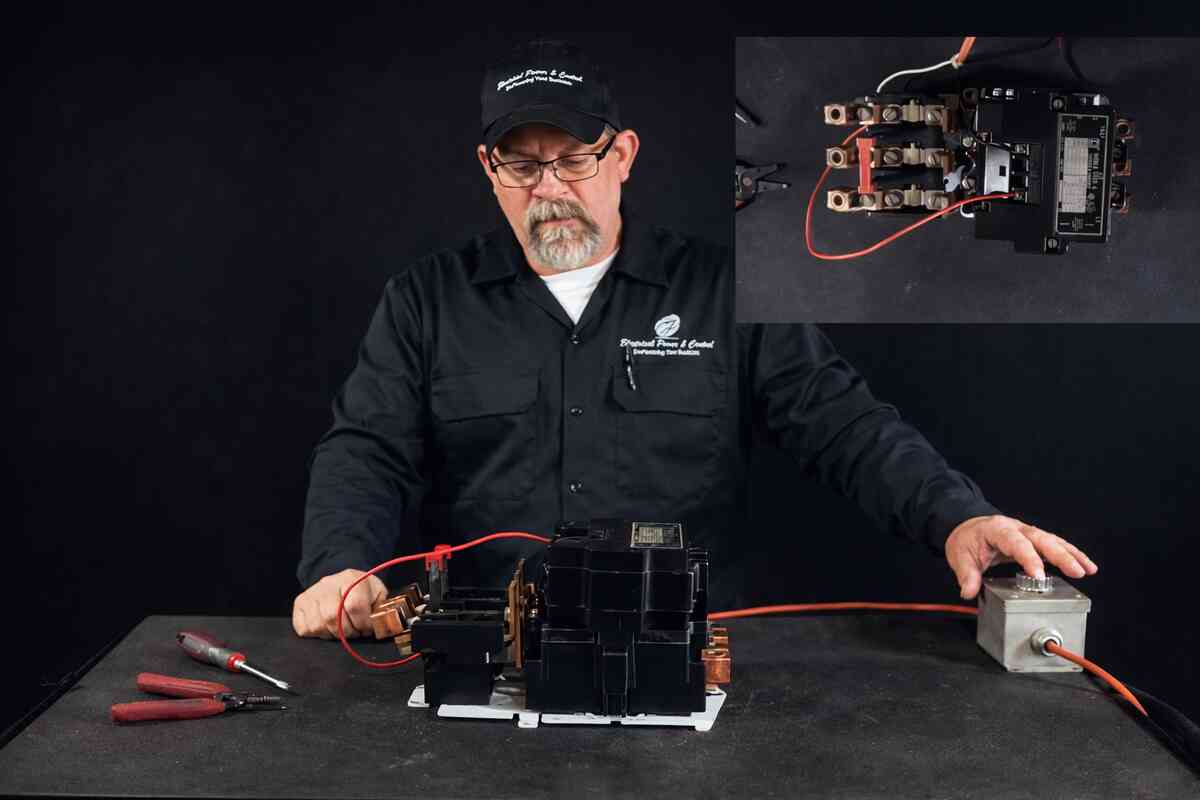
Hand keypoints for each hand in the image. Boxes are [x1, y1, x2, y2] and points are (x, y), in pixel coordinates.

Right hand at [292, 569, 387, 638]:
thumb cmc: (362, 591)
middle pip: (333, 617)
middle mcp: (328, 584)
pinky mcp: (299, 603)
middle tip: (355, 632)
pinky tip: (328, 628)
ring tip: (342, 630)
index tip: (367, 629)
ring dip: (333, 635)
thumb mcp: (377, 594)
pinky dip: (318, 634)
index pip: (354, 605)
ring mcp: (311, 593)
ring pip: (318, 625)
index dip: (362, 623)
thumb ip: (381, 608)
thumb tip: (384, 626)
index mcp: (351, 578)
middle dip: (348, 632)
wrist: (342, 581)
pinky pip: (304, 628)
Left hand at [945, 515, 1097, 599]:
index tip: (1039, 576)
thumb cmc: (967, 539)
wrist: (969, 527)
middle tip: (1076, 571)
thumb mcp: (960, 556)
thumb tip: (969, 591)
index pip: (1016, 543)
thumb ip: (966, 574)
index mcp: (998, 529)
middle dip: (1060, 556)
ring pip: (1053, 541)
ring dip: (1071, 555)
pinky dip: (1071, 554)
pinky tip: (1085, 565)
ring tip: (1087, 569)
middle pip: (1042, 539)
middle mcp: (1016, 528)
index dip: (1029, 559)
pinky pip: (1055, 545)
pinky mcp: (1035, 540)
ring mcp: (1027, 532)